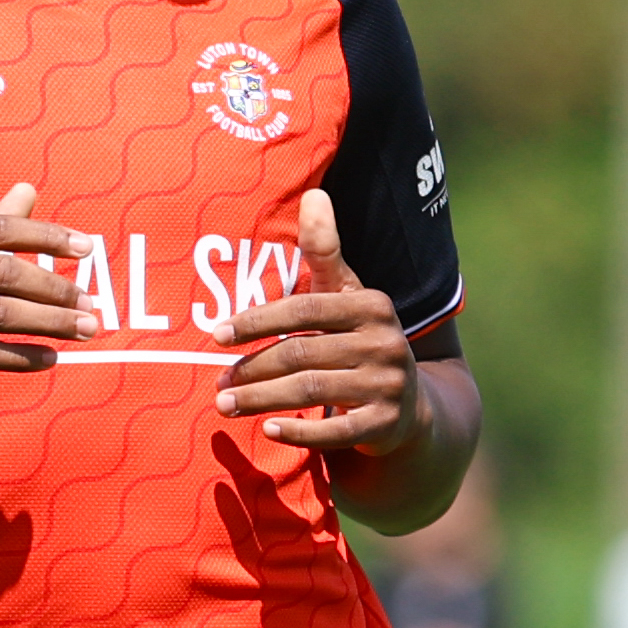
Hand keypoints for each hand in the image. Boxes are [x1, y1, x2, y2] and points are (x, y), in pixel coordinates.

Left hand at [214, 190, 424, 456]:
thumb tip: (313, 193)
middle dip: (253, 368)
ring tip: (224, 404)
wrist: (411, 404)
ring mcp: (388, 386)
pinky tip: (267, 431)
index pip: (305, 310)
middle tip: (216, 380)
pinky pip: (337, 432)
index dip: (259, 321)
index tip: (217, 334)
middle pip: (303, 354)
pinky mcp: (386, 425)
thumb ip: (324, 250)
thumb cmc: (361, 340)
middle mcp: (385, 343)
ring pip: (312, 392)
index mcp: (371, 305)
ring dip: (262, 400)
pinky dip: (300, 433)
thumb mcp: (347, 294)